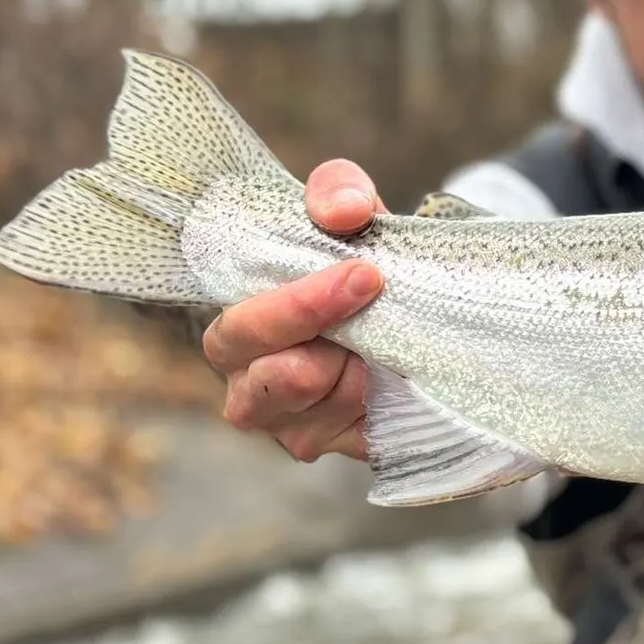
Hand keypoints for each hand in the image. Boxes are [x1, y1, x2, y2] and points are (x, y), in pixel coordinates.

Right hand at [203, 159, 385, 462]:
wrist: (406, 303)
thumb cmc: (354, 255)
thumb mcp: (348, 211)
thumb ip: (337, 193)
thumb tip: (343, 211)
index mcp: (236, 331)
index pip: (239, 331)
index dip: (296, 308)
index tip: (363, 274)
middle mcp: (251, 388)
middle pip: (274, 383)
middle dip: (329, 341)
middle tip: (377, 293)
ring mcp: (295, 428)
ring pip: (322, 411)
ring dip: (361, 370)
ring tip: (379, 337)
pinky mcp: (343, 450)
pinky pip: (365, 436)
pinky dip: (388, 400)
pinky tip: (394, 373)